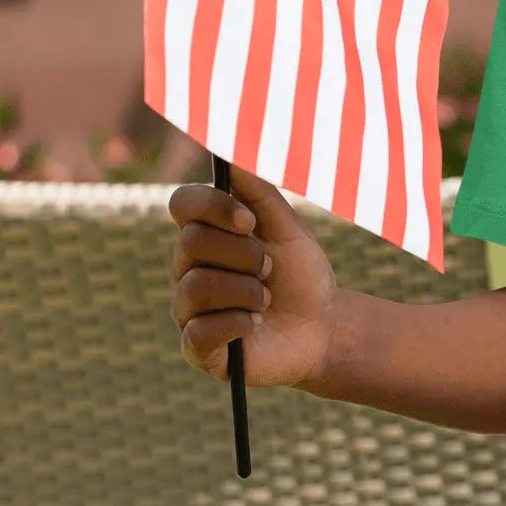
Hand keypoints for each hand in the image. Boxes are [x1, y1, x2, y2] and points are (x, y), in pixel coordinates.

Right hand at [170, 165, 338, 391]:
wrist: (323, 328)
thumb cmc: (300, 275)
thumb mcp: (289, 228)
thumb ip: (260, 193)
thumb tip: (232, 158)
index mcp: (206, 233)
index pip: (182, 204)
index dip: (212, 207)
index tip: (249, 220)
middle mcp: (188, 267)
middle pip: (191, 243)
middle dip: (243, 254)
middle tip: (270, 267)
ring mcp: (188, 308)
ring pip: (196, 285)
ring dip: (246, 291)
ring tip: (267, 299)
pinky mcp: (196, 347)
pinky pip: (200, 330)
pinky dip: (238, 322)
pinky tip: (255, 324)